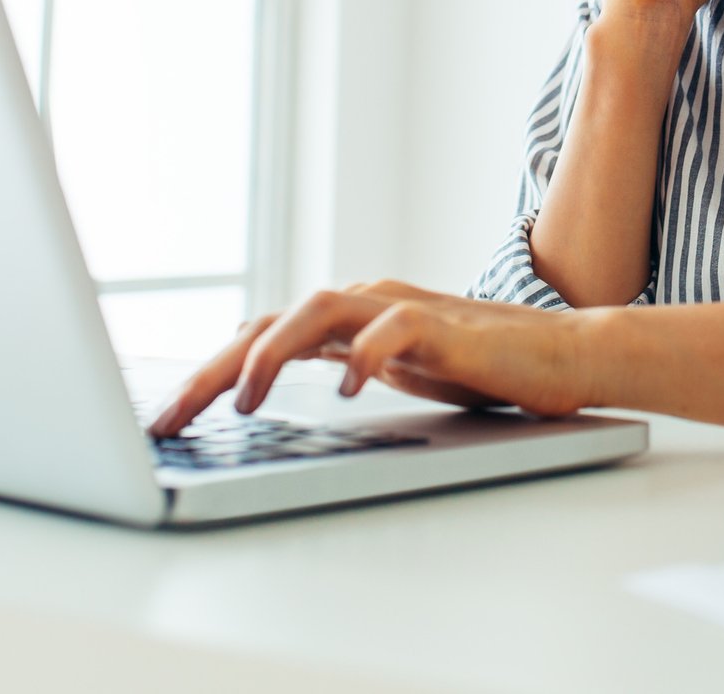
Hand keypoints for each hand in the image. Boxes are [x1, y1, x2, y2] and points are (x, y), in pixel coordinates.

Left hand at [147, 281, 595, 436]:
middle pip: (269, 321)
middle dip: (212, 370)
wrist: (560, 354)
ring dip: (273, 353)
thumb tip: (263, 381)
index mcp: (345, 317)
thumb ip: (338, 362)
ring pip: (318, 311)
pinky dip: (365, 356)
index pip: (257, 333)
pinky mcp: (444, 325)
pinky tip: (348, 389)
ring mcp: (402, 308)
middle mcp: (363, 302)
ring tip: (243, 401)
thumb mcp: (390, 369)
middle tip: (170, 420)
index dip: (204, 373)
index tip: (163, 422)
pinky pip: (393, 330)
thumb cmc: (478, 366)